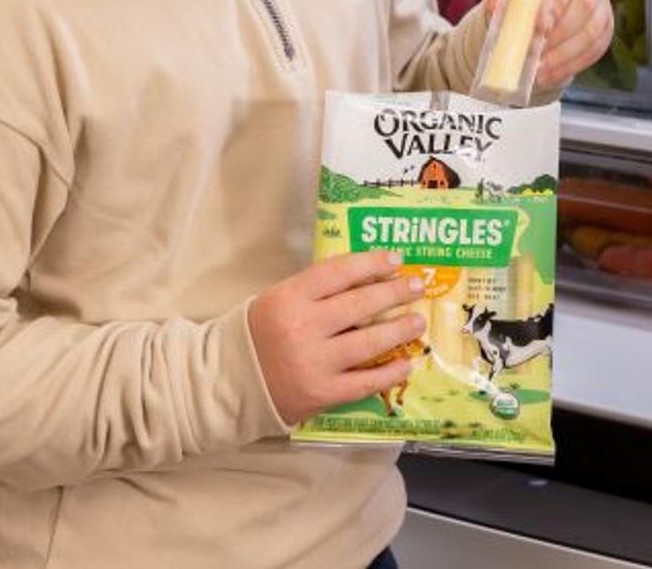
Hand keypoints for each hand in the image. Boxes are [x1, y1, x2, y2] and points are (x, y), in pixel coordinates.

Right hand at [248, 251, 427, 426]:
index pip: (338, 272)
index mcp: (289, 298)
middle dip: (393, 293)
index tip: (396, 258)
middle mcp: (303, 327)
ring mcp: (315, 362)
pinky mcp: (323, 393)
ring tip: (417, 321)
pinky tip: (406, 363)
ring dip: (398, 330)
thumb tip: (366, 279)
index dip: (371, 263)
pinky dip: (390, 373)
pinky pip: (365, 382)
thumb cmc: (260, 335)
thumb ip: (315, 291)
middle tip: (417, 285)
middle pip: (359, 305)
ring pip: (368, 343)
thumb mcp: (278, 300)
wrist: (233, 382)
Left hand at [484, 0, 614, 88]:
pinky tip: (549, 75)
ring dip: (564, 55)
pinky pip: (595, 49)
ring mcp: (601, 3)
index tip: (539, 27)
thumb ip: (502, 1)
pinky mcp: (605, 28)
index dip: (553, 3)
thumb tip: (498, 7)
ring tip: (538, 70)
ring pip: (592, 31)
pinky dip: (571, 65)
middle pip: (584, 5)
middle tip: (535, 54)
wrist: (536, 11)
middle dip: (559, 34)